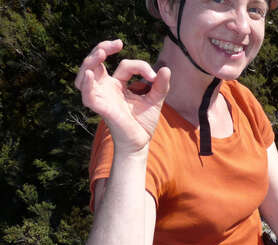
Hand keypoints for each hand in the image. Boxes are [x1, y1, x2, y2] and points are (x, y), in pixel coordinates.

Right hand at [74, 39, 170, 153]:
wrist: (141, 142)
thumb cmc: (144, 122)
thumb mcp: (155, 100)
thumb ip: (161, 85)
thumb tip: (165, 69)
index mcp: (117, 85)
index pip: (124, 66)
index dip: (140, 66)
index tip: (153, 75)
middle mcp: (106, 89)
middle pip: (94, 63)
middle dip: (101, 49)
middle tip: (117, 43)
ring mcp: (101, 98)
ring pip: (85, 75)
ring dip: (89, 62)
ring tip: (100, 53)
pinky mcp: (101, 109)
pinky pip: (87, 96)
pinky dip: (86, 84)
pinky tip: (89, 74)